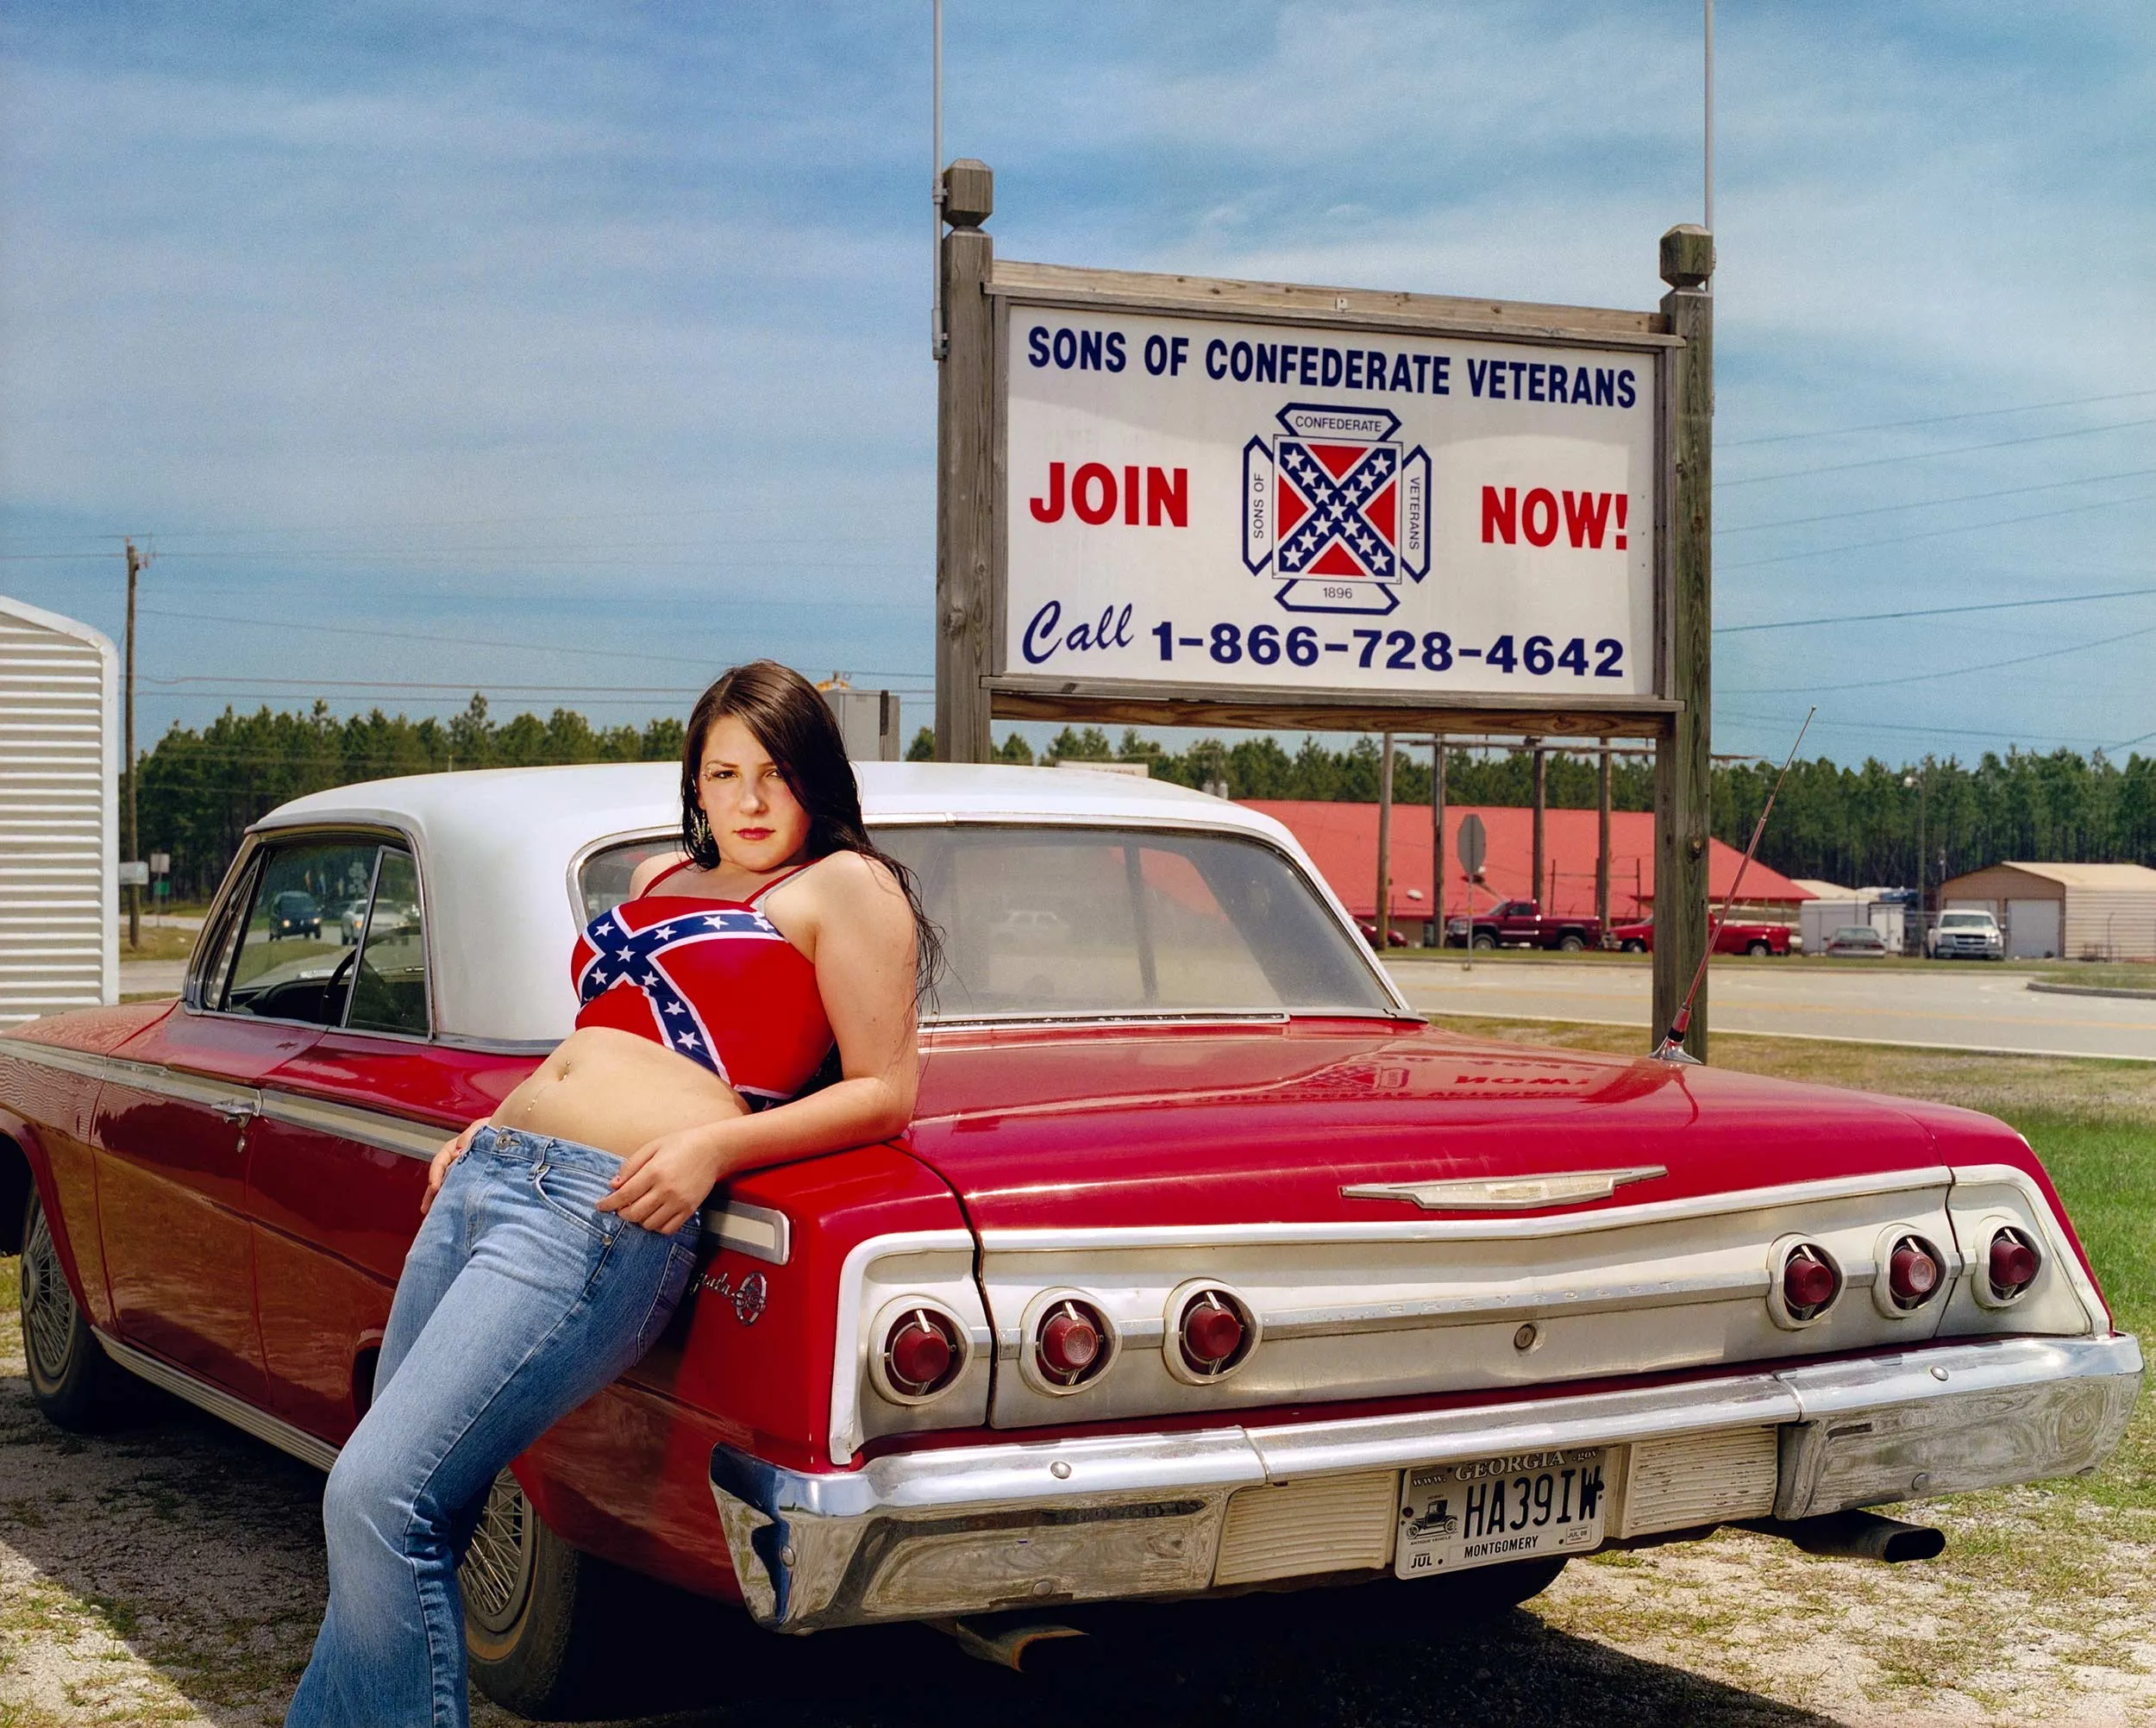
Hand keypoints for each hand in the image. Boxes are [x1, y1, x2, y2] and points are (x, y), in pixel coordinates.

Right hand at [422, 1118, 487, 1216]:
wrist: (514, 1134)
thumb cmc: (495, 1128)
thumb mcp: (481, 1127)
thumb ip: (470, 1136)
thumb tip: (459, 1151)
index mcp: (455, 1149)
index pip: (440, 1162)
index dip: (435, 1174)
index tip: (434, 1187)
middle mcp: (456, 1162)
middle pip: (441, 1179)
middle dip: (433, 1194)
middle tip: (426, 1209)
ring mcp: (464, 1173)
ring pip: (450, 1187)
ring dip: (442, 1200)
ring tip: (435, 1216)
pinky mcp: (474, 1181)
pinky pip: (463, 1191)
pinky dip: (457, 1201)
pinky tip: (455, 1213)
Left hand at [596, 1124, 727, 1234]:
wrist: (713, 1149)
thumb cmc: (681, 1145)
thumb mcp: (652, 1147)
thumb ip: (631, 1166)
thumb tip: (614, 1185)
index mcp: (654, 1172)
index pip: (624, 1195)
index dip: (609, 1203)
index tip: (600, 1206)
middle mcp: (666, 1189)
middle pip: (634, 1213)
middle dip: (622, 1213)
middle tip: (620, 1207)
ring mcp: (679, 1202)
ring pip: (649, 1224)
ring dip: (639, 1220)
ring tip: (638, 1209)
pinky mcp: (690, 1209)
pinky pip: (668, 1228)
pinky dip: (656, 1226)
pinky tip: (654, 1216)